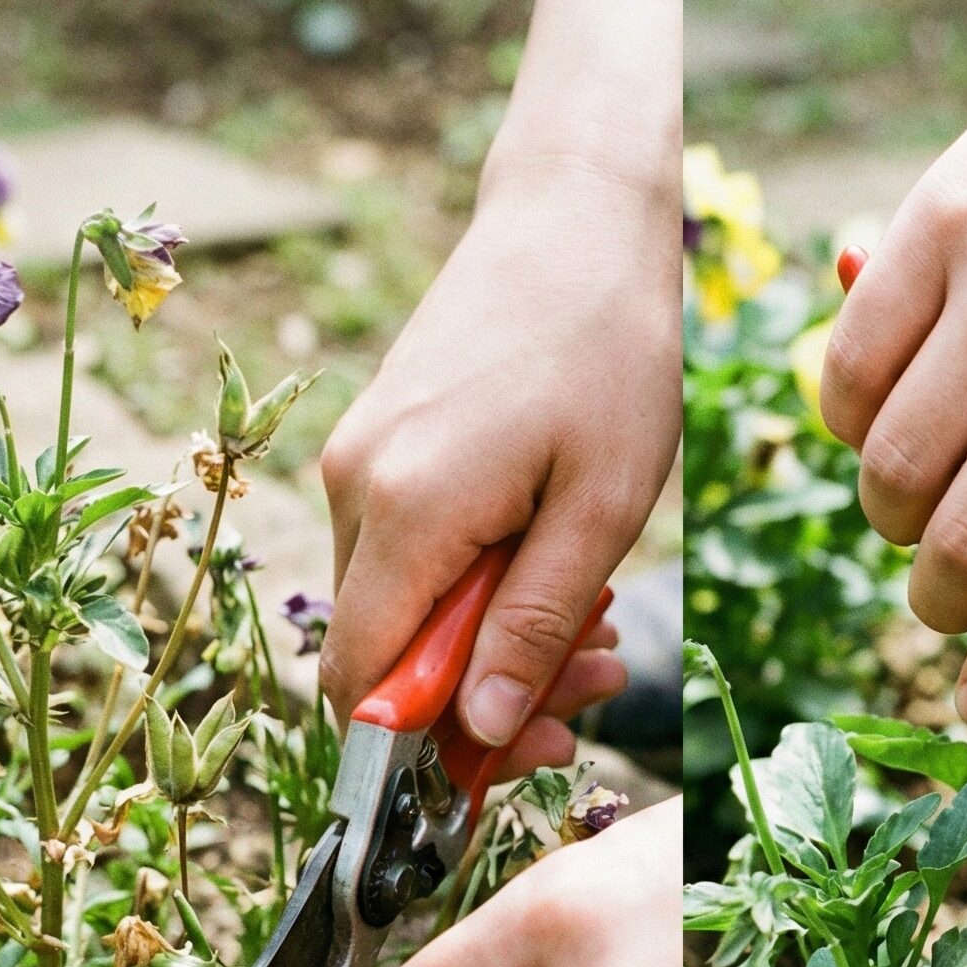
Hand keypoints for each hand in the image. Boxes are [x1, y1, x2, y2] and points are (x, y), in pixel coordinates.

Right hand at [318, 0, 679, 776]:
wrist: (578, 215)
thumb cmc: (609, 349)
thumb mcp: (603, 507)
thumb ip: (533, 624)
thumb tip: (484, 734)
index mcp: (406, 511)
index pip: (362, 686)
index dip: (431, 748)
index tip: (527, 752)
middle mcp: (356, 490)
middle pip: (381, 658)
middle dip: (484, 697)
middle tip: (594, 682)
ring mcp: (360, 464)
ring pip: (401, 611)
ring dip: (492, 641)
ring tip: (596, 620)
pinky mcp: (380, 446)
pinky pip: (412, 557)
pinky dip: (478, 586)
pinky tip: (556, 565)